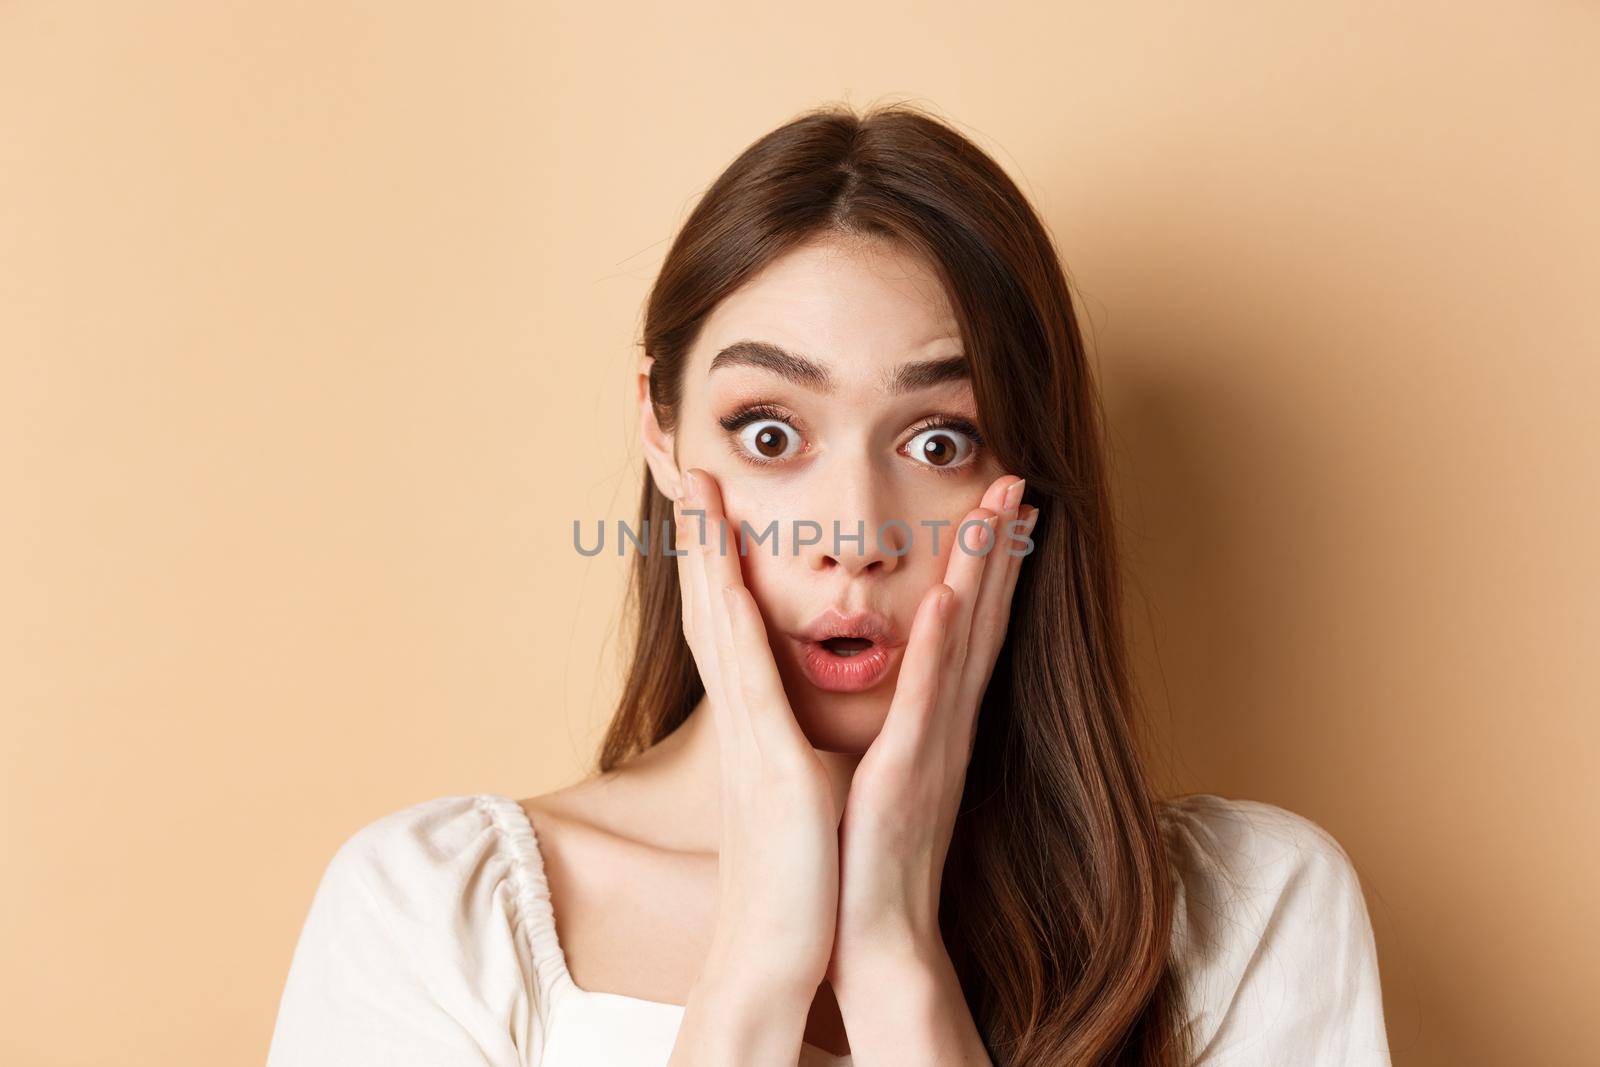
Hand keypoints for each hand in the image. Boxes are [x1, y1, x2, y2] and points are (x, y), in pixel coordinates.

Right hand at [673, 467, 841, 999]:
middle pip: (711, 608)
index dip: (715, 560)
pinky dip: (742, 623)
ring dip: (709, 552)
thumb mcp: (801, 785)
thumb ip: (795, 739)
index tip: (711, 504)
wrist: (784, 946)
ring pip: (721, 626)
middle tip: (685, 471)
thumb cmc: (802, 869)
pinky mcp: (769, 766)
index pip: (730, 623)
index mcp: (755, 721)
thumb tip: (802, 712)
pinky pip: (756, 681)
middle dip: (697, 536)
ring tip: (698, 490)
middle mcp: (743, 720)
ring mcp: (749, 740)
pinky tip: (733, 575)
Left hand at [826, 474, 1037, 987]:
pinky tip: (950, 598)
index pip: (969, 630)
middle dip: (1001, 550)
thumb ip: (897, 729)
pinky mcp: (909, 773)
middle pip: (984, 621)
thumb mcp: (883, 775)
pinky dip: (941, 647)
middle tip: (1017, 481)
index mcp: (938, 725)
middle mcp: (948, 727)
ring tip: (1000, 511)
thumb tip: (888, 685)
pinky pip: (928, 700)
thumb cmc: (867, 859)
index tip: (997, 510)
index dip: (988, 567)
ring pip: (965, 643)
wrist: (870, 939)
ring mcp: (936, 747)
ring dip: (985, 574)